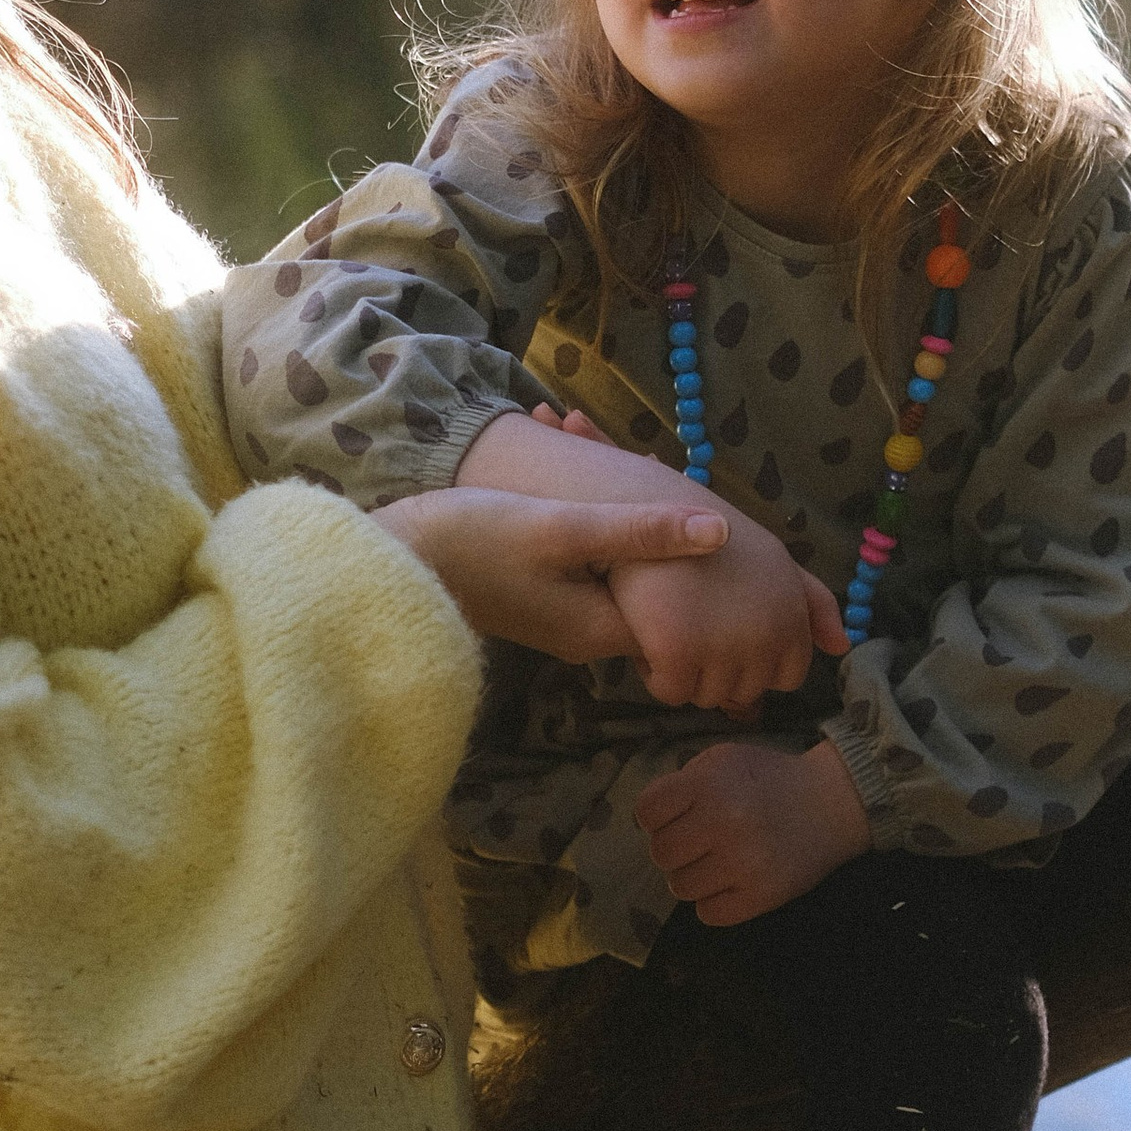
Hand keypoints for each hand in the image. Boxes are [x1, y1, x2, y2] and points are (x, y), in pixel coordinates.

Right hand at [454, 405, 842, 707]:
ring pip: (627, 588)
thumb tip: (721, 533)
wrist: (387, 565)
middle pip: (659, 604)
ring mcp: (559, 622)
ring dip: (643, 548)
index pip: (684, 624)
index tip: (742, 549)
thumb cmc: (473, 544)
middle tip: (703, 508)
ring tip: (660, 494)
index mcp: (602, 629)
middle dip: (680, 561)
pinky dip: (611, 547)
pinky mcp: (537, 602)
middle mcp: (587, 637)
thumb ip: (638, 531)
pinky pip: (596, 579)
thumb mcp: (561, 528)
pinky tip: (609, 507)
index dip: (715, 586)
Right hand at [605, 527, 844, 713]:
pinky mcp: (677, 651)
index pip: (786, 677)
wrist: (649, 506)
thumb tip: (841, 646)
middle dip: (719, 671)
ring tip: (670, 628)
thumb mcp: (775, 561)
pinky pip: (671, 692)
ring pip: (706, 696)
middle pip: (743, 692)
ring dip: (685, 675)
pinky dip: (656, 674)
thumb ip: (814, 603)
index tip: (727, 636)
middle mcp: (765, 637)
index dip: (754, 664)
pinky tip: (649, 638)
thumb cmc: (713, 532)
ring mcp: (722, 646)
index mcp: (792, 618)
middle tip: (692, 627)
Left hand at [635, 736, 871, 927]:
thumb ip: (685, 781)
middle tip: (697, 843)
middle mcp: (722, 823)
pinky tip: (730, 883)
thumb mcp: (724, 759)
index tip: (673, 818)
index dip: (655, 817)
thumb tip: (653, 816)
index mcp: (709, 784)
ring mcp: (742, 863)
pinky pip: (709, 914)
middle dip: (674, 848)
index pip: (647, 812)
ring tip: (716, 862)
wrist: (833, 802)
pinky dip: (714, 902)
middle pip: (660, 854)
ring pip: (681, 888)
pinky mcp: (761, 896)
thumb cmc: (771, 778)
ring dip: (693, 877)